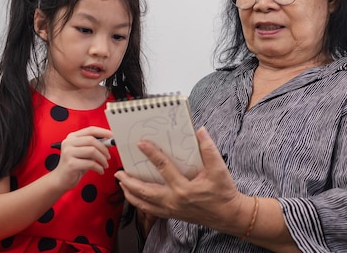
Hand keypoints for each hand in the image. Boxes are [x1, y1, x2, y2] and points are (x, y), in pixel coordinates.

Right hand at [53, 126, 112, 189]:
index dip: (103, 132)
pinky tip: (100, 170)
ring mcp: (68, 153)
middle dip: (104, 148)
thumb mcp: (85, 153)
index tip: (112, 137)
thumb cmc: (74, 165)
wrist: (61, 179)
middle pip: (92, 140)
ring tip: (105, 164)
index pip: (90, 130)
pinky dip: (99, 167)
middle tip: (108, 156)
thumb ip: (95, 146)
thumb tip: (109, 141)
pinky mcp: (70, 164)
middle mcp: (69, 143)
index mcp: (72, 137)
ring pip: (92, 151)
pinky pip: (90, 163)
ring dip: (102, 159)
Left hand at [115, 127, 250, 235]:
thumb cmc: (223, 192)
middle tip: (118, 172)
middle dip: (129, 181)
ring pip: (143, 204)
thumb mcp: (219, 169)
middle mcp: (174, 200)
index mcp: (184, 188)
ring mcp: (171, 210)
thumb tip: (200, 131)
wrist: (228, 216)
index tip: (141, 143)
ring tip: (122, 184)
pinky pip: (150, 210)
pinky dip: (140, 203)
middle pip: (144, 191)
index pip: (163, 167)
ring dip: (130, 193)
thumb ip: (209, 149)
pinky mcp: (172, 215)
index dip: (151, 154)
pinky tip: (136, 196)